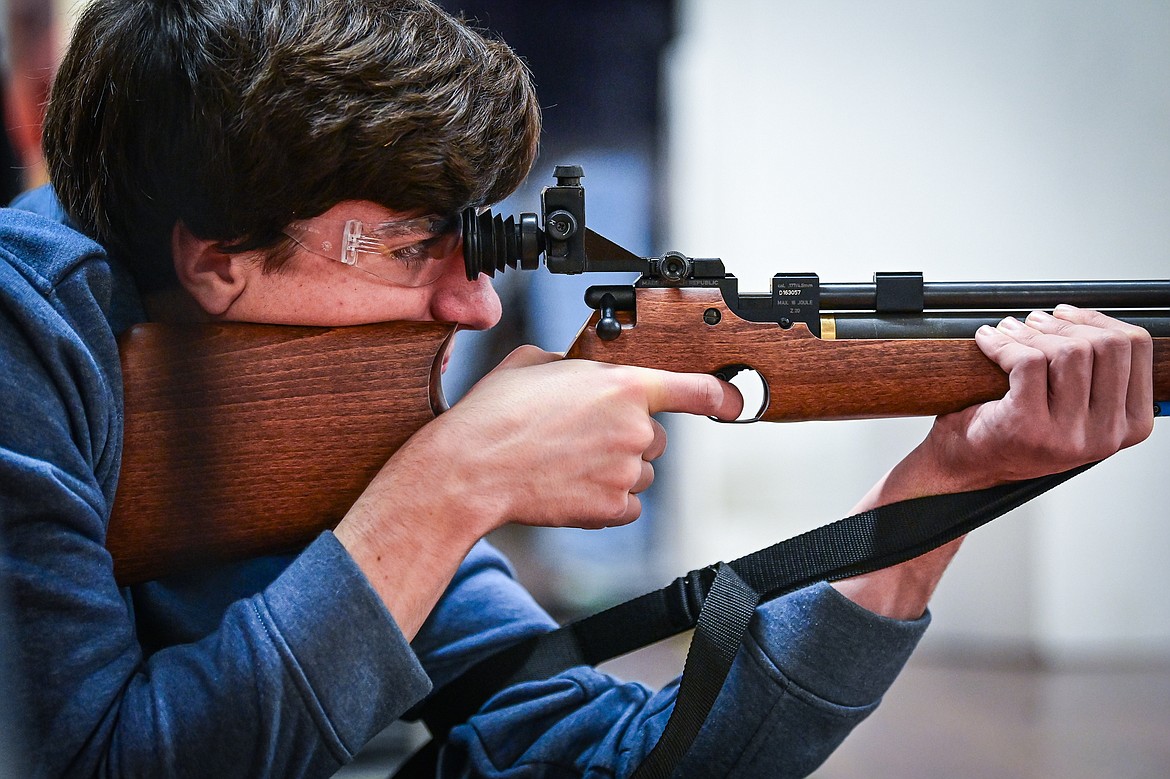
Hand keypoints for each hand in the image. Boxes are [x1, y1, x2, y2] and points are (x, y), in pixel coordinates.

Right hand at [333, 347, 740, 635]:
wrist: (471, 469)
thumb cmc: (495, 414)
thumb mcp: (534, 363)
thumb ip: (575, 366)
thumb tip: (579, 374)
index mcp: (622, 385)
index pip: (694, 389)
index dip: (721, 395)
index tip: (734, 402)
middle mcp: (635, 429)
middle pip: (655, 438)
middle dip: (626, 437)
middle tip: (580, 436)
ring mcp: (626, 471)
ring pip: (641, 473)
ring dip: (614, 470)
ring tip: (567, 463)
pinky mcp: (612, 508)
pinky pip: (626, 506)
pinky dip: (604, 501)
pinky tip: (569, 487)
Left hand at [919, 305, 1153, 491]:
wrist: (968, 463)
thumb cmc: (1017, 431)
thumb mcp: (1076, 407)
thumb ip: (1096, 372)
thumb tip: (1087, 318)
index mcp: (1129, 424)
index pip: (1135, 348)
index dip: (1098, 320)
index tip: (1068, 315)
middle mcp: (1105, 434)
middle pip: (1106, 346)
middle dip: (1064, 324)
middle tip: (1034, 322)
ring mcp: (1068, 434)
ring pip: (1068, 352)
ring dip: (1031, 332)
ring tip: (1009, 331)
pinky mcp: (1028, 426)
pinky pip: (1027, 361)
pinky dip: (1003, 343)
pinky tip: (988, 342)